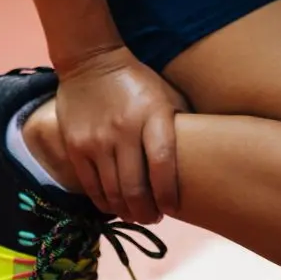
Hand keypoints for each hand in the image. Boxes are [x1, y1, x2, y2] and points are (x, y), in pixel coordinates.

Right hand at [53, 46, 190, 224]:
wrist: (92, 61)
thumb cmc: (140, 82)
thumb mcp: (169, 96)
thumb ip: (182, 125)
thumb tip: (204, 156)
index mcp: (153, 117)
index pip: (163, 165)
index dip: (169, 193)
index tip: (172, 207)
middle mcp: (124, 131)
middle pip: (135, 187)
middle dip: (147, 212)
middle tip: (154, 218)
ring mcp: (97, 140)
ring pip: (112, 191)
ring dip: (126, 211)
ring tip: (137, 215)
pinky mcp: (76, 146)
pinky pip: (90, 185)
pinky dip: (104, 202)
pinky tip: (114, 206)